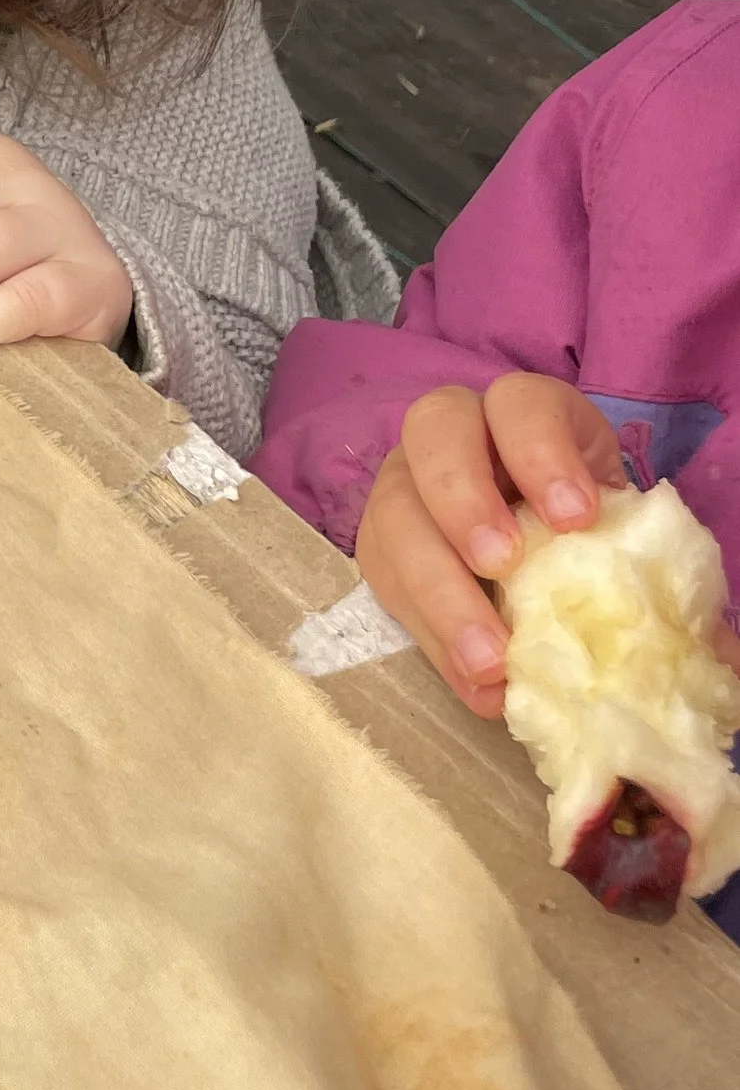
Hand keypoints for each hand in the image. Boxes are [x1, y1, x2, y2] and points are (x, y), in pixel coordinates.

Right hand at [355, 373, 627, 717]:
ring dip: (437, 588)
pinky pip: (385, 583)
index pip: (521, 405)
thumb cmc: (582, 530)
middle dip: (465, 499)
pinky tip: (478, 685)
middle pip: (433, 433)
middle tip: (502, 565)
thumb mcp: (621, 534)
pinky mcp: (383, 547)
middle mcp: (452, 435)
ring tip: (489, 658)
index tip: (576, 518)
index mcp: (525, 415)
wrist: (526, 548)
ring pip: (392, 513)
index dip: (542, 453)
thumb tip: (715, 648)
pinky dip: (431, 637)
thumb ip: (660, 575)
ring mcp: (405, 486)